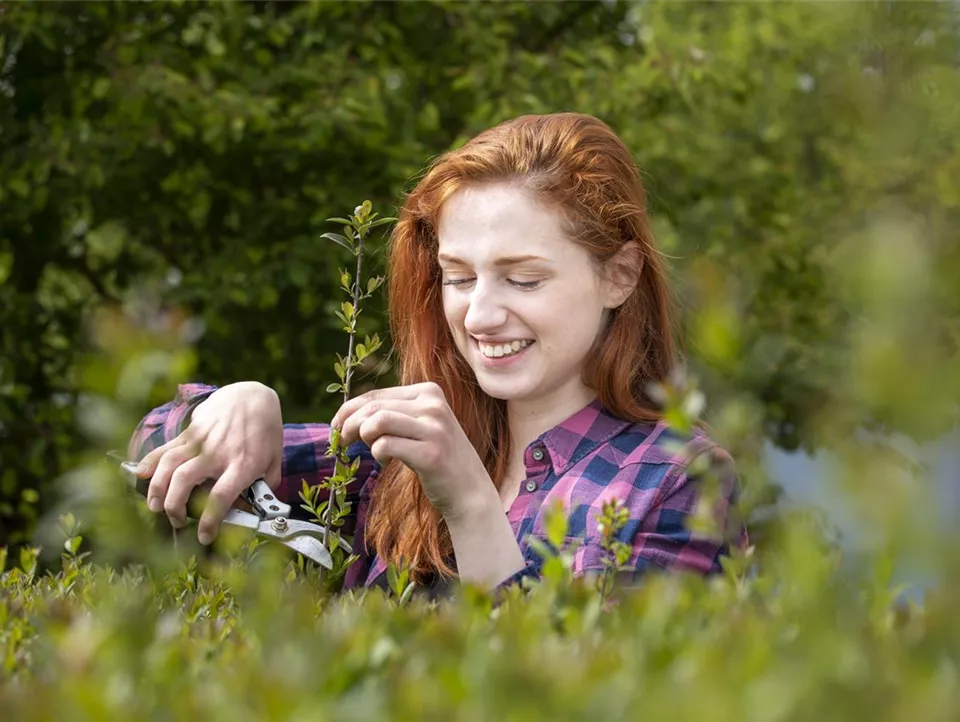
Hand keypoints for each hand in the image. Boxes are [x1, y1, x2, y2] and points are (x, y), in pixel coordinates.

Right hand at [134, 381, 283, 543]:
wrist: (253, 396)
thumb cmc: (265, 431)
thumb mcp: (274, 460)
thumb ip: (267, 485)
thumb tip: (257, 508)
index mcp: (243, 464)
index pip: (222, 496)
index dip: (210, 520)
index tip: (204, 537)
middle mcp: (218, 453)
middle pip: (185, 481)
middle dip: (174, 507)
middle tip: (177, 521)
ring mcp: (201, 441)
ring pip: (169, 464)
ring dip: (157, 489)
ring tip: (154, 507)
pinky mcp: (189, 432)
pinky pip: (165, 448)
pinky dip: (149, 462)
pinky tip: (139, 475)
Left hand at [331, 382, 494, 519]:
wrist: (469, 489)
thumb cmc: (437, 457)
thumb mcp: (420, 425)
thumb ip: (394, 412)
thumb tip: (349, 411)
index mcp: (429, 392)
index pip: (377, 394)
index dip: (349, 409)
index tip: (336, 426)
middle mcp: (433, 405)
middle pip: (373, 407)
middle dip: (349, 424)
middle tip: (342, 442)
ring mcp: (434, 428)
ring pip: (378, 421)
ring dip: (363, 437)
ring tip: (369, 449)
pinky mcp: (431, 453)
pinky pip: (386, 445)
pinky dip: (378, 454)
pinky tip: (386, 462)